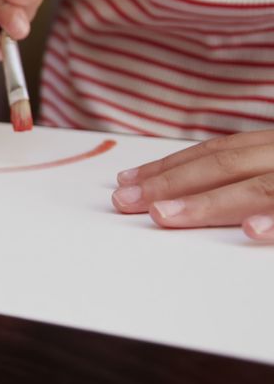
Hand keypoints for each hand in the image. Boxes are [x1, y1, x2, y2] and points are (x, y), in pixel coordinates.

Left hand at [113, 130, 273, 239]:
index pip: (218, 153)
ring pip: (258, 188)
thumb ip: (246, 176)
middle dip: (169, 183)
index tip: (127, 180)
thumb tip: (187, 194)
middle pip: (225, 167)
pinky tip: (250, 230)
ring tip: (160, 214)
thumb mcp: (271, 169)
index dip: (171, 166)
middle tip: (124, 200)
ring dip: (206, 202)